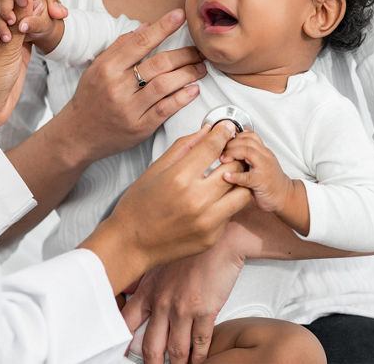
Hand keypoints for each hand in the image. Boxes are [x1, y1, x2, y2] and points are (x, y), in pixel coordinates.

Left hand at [0, 0, 67, 129]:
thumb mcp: (5, 50)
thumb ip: (18, 22)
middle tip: (55, 6)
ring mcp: (4, 32)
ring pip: (24, 11)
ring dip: (40, 10)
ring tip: (58, 15)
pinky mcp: (15, 44)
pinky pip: (28, 26)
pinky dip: (40, 24)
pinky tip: (53, 23)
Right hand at [51, 9, 206, 161]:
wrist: (77, 134)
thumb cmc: (90, 98)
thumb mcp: (97, 68)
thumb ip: (120, 47)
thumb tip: (145, 26)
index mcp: (107, 68)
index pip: (141, 42)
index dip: (163, 27)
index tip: (180, 15)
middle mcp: (118, 87)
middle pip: (159, 63)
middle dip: (185, 54)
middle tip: (199, 50)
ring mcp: (129, 108)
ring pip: (165, 85)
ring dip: (188, 74)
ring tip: (200, 68)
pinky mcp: (139, 127)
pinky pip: (166, 109)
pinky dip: (183, 97)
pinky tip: (193, 89)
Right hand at [79, 120, 252, 295]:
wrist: (131, 244)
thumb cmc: (138, 206)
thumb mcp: (155, 169)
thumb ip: (183, 148)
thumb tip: (206, 131)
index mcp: (179, 178)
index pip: (212, 148)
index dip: (223, 134)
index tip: (226, 128)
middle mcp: (196, 200)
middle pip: (234, 168)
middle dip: (234, 156)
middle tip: (229, 154)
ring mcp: (207, 221)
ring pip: (242, 192)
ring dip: (238, 181)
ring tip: (226, 177)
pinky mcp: (212, 236)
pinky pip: (231, 213)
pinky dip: (226, 203)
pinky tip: (213, 200)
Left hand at [123, 222, 249, 363]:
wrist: (221, 239)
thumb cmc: (192, 249)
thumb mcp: (159, 263)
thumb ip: (144, 282)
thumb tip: (130, 293)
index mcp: (147, 290)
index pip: (126, 322)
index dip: (122, 342)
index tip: (123, 353)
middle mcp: (162, 302)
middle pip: (150, 345)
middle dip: (151, 363)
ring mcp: (183, 309)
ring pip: (176, 349)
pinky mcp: (205, 311)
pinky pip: (200, 343)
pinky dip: (199, 358)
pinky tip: (197, 362)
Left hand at [221, 132, 293, 213]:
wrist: (286, 197)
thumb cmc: (269, 181)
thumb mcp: (258, 163)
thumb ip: (246, 155)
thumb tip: (225, 147)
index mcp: (263, 152)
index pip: (249, 135)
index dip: (234, 136)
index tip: (223, 141)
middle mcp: (265, 157)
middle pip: (248, 141)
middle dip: (231, 143)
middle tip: (220, 151)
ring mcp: (265, 169)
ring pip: (249, 152)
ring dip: (232, 153)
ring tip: (223, 159)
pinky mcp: (261, 183)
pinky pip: (247, 177)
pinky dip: (235, 176)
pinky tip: (226, 176)